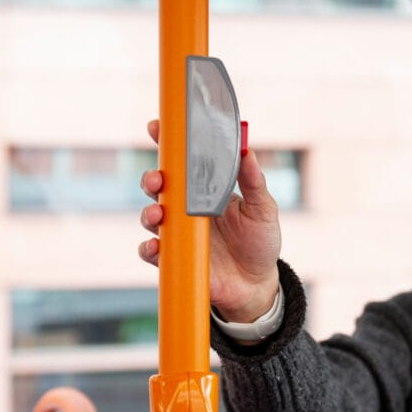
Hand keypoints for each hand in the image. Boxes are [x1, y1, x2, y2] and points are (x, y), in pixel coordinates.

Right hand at [139, 119, 281, 321]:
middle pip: (159, 187)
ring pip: (151, 217)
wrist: (257, 283)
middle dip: (151, 178)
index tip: (157, 127)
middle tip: (157, 179)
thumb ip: (254, 182)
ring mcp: (178, 234)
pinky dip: (149, 248)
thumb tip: (248, 151)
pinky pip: (153, 252)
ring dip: (148, 212)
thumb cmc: (260, 241)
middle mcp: (187, 209)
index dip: (166, 144)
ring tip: (158, 214)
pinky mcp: (175, 259)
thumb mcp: (263, 209)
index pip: (182, 162)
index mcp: (206, 191)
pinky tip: (155, 246)